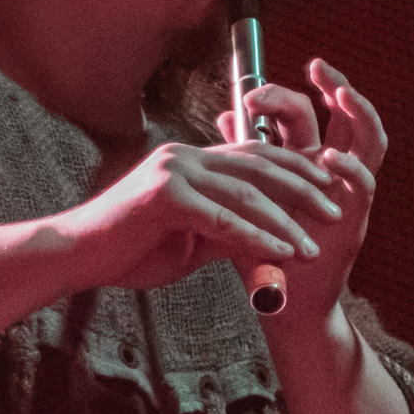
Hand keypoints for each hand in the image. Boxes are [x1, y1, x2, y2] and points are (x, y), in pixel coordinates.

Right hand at [68, 133, 343, 294]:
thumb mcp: (189, 238)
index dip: (294, 170)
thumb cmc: (128, 250)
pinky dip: (256, 237)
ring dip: (285, 221)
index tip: (328, 189)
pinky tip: (280, 252)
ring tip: (312, 246)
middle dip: (303, 190)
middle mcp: (184, 156)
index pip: (253, 156)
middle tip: (336, 211)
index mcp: (190, 160)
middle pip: (258, 166)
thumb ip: (226, 230)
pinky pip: (222, 218)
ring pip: (245, 193)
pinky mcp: (163, 197)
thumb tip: (267, 238)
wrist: (77, 257)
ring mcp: (172, 172)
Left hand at [216, 58, 385, 327]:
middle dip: (332, 85)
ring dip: (359, 113)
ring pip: (369, 141)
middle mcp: (330, 173)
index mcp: (303, 163)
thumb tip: (225, 116)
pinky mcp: (354, 220)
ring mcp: (346, 194)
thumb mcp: (245, 196)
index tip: (252, 90)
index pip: (303, 115)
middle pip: (342, 116)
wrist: (278, 301)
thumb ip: (242, 157)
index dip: (282, 95)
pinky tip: (330, 159)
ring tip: (341, 92)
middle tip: (315, 64)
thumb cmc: (261, 250)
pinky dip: (350, 169)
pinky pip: (365, 186)